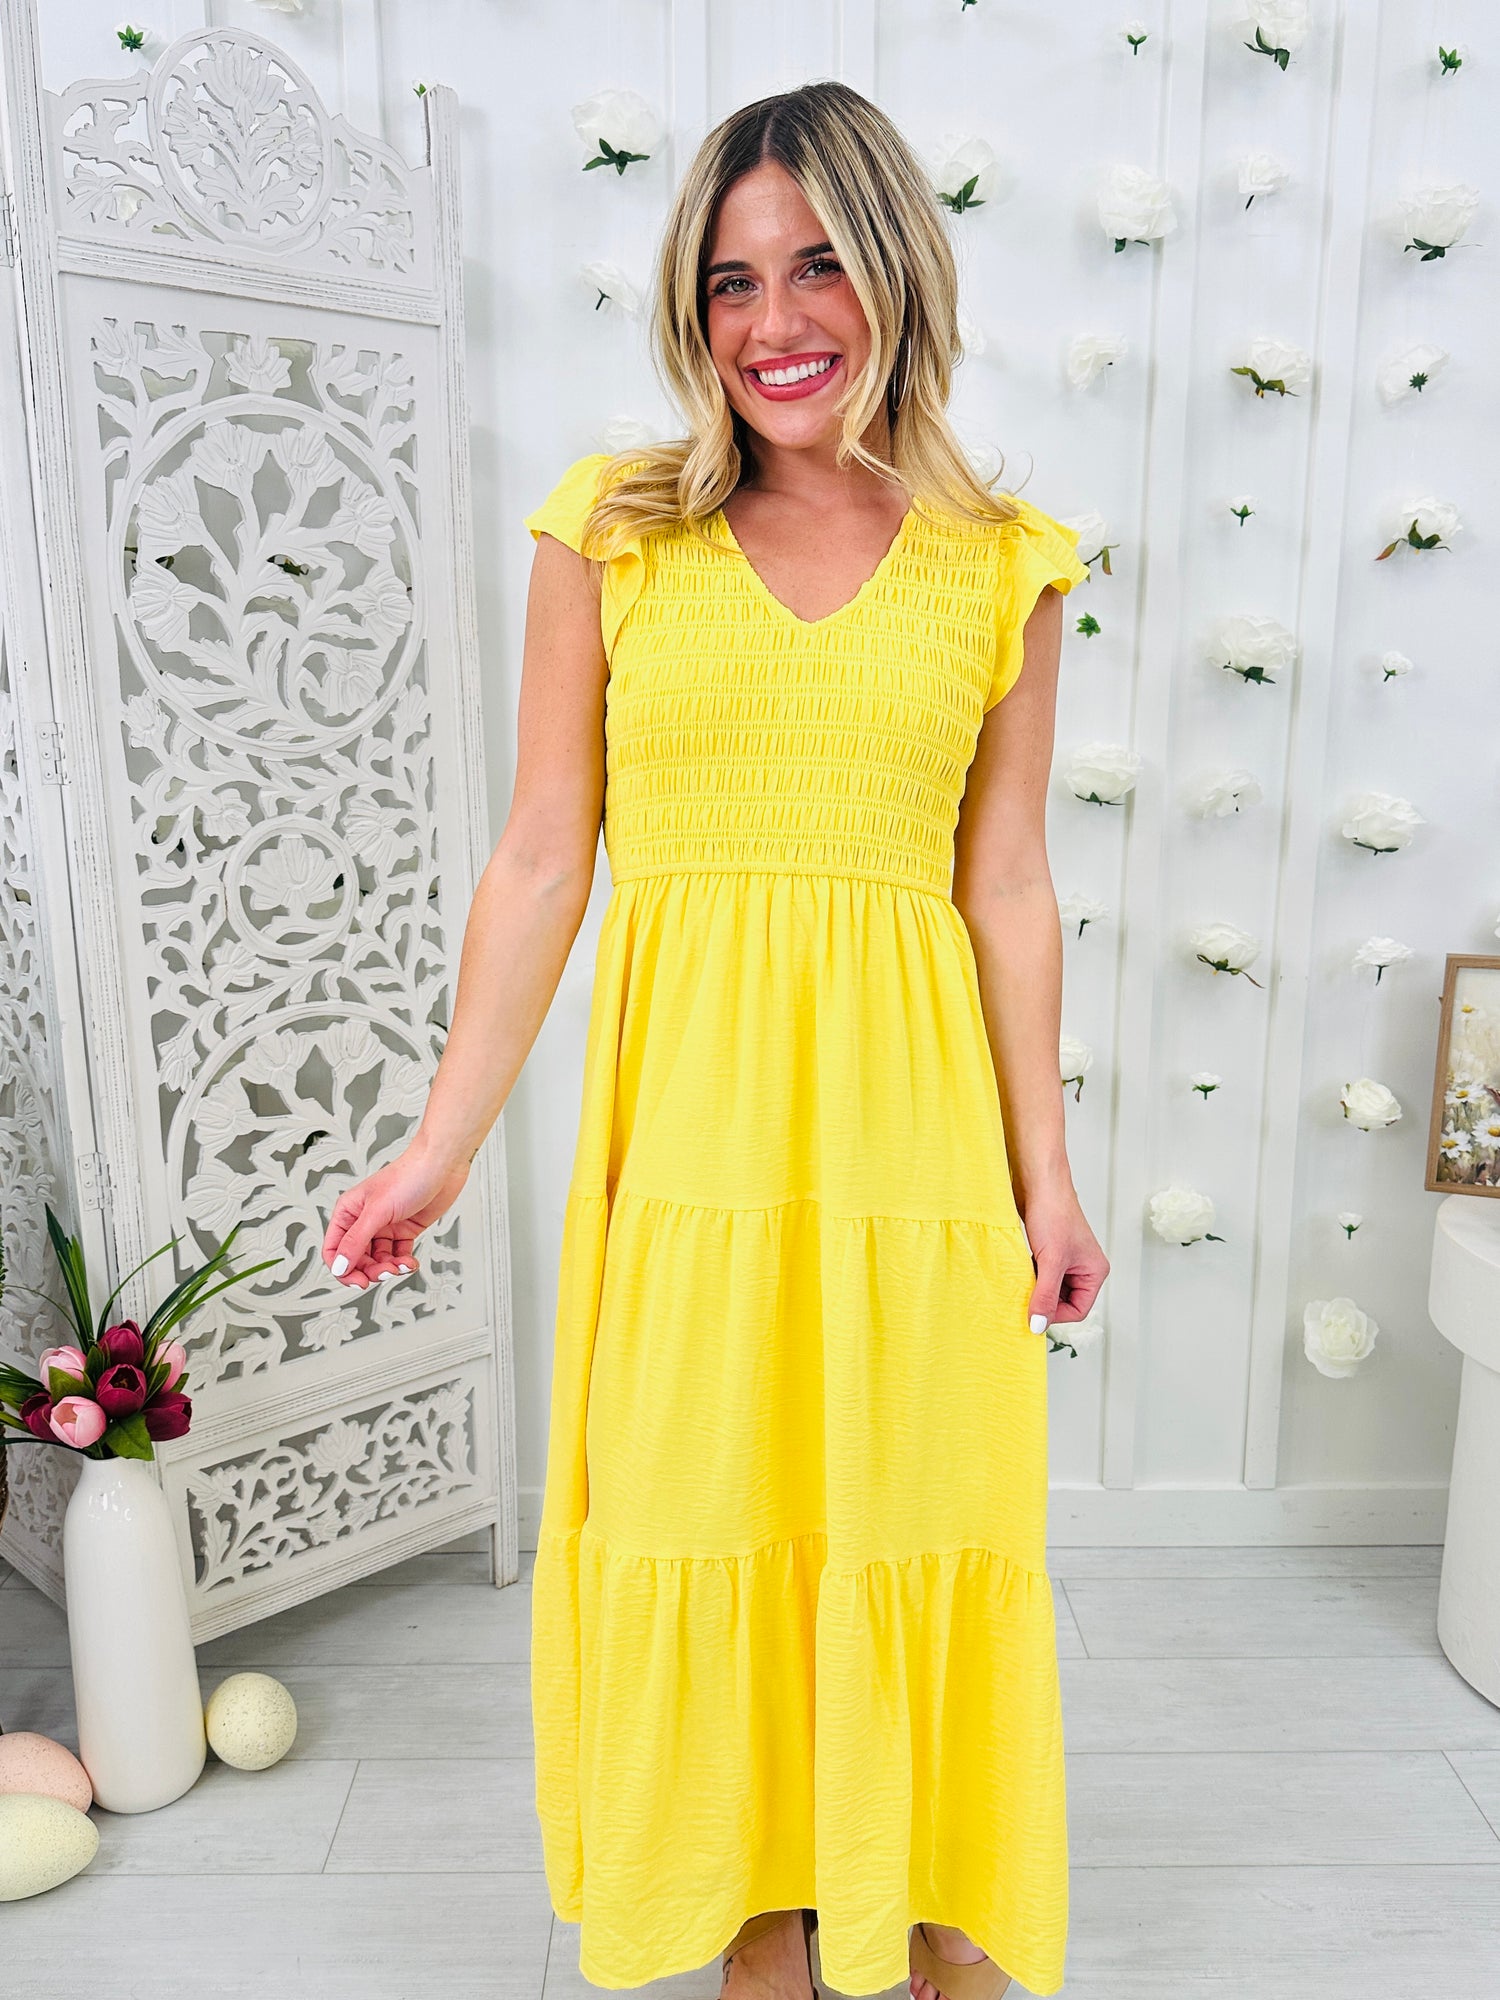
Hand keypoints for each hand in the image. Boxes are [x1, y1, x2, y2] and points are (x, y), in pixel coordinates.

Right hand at [321, 1142, 471, 1289]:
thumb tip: (339, 1266)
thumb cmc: (409, 1176)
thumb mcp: (377, 1211)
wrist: (442, 1165)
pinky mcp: (404, 1230)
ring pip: (378, 1259)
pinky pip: (397, 1255)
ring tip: (402, 1265)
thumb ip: (356, 1241)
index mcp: (349, 1212)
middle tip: (386, 1272)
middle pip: (357, 1259)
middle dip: (371, 1270)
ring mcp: (385, 1226)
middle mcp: (364, 1220)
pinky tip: (410, 1261)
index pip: (334, 1249)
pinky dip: (403, 1262)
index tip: (359, 1281)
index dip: (342, 1269)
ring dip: (390, 1267)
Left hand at [1019, 1179, 1108, 1332]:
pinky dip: (1030, 1277)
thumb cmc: (1054, 1213)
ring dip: (1035, 1289)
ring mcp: (1066, 1261)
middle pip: (1063, 1302)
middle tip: (1025, 1296)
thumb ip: (1045, 1296)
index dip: (1056, 1315)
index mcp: (1094, 1272)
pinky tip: (1020, 1269)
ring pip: (1050, 1290)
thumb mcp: (1050, 1261)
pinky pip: (1040, 1276)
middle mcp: (1083, 1268)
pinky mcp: (1049, 1253)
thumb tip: (1038, 1325)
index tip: (1034, 1313)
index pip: (1078, 1310)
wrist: (1038, 1183)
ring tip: (1023, 1278)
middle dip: (1044, 1301)